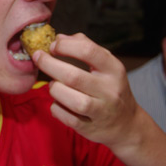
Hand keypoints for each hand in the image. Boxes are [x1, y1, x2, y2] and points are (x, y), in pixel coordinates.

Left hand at [33, 33, 138, 147]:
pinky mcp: (89, 128)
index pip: (89, 51)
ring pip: (69, 98)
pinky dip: (56, 108)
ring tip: (54, 84)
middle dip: (49, 64)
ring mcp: (100, 111)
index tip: (52, 46)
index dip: (65, 46)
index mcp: (114, 69)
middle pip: (73, 76)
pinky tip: (58, 102)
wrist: (126, 125)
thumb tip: (59, 38)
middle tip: (38, 58)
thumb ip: (85, 47)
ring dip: (54, 88)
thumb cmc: (110, 89)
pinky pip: (64, 116)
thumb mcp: (107, 66)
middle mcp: (110, 90)